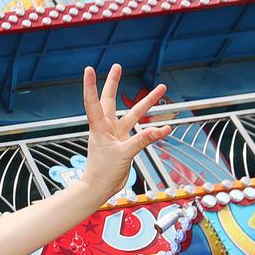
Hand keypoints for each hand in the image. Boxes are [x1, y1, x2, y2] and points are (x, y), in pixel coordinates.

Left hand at [81, 64, 171, 202]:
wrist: (99, 188)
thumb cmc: (102, 172)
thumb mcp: (124, 154)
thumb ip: (143, 140)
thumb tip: (162, 129)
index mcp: (100, 128)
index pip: (93, 102)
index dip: (90, 85)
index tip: (89, 69)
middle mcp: (106, 128)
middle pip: (110, 100)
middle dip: (114, 83)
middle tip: (117, 66)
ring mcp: (115, 135)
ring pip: (132, 114)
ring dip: (146, 102)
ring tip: (161, 88)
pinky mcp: (124, 143)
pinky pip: (140, 132)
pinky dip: (151, 129)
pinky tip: (165, 127)